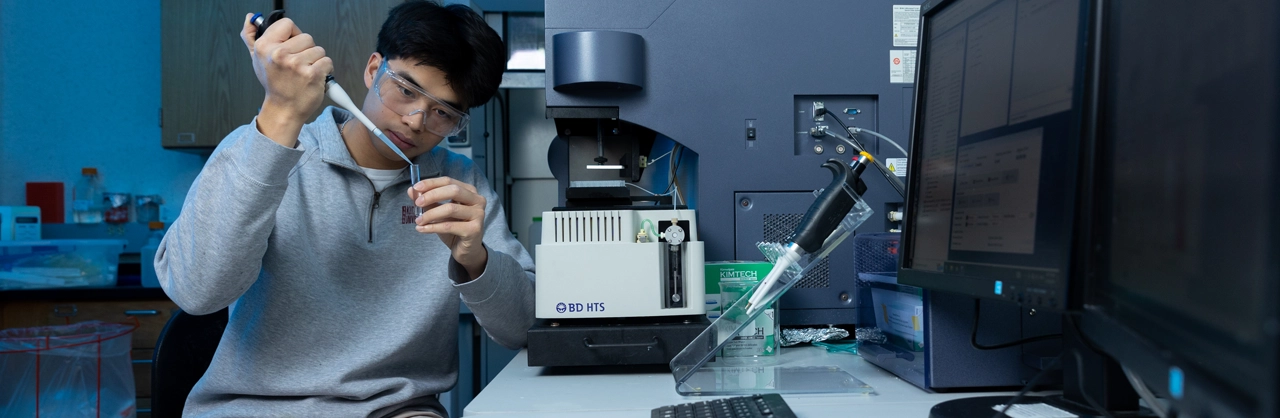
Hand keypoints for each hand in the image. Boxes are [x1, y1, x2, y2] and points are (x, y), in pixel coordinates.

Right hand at [239, 14, 332, 146]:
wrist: (284, 109)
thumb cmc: (274, 84)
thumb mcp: (257, 58)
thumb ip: (251, 36)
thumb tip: (250, 17)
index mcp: (265, 47)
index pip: (287, 24)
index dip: (293, 34)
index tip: (291, 46)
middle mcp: (279, 54)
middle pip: (306, 37)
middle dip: (306, 50)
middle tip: (296, 65)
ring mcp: (296, 64)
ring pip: (319, 50)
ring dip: (316, 61)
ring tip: (304, 72)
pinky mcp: (312, 74)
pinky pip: (327, 61)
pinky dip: (325, 70)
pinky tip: (313, 78)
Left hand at [409, 177, 488, 280]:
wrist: (466, 250)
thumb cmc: (454, 228)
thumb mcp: (438, 212)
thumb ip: (427, 201)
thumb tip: (411, 190)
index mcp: (470, 191)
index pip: (449, 181)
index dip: (431, 183)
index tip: (415, 188)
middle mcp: (477, 200)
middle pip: (453, 191)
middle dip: (432, 195)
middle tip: (417, 203)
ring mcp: (478, 215)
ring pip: (450, 209)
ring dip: (430, 214)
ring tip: (418, 221)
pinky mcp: (474, 230)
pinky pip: (449, 226)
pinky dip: (433, 227)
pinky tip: (422, 229)